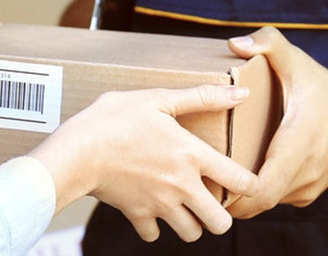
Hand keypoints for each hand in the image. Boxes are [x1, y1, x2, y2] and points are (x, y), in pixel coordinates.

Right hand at [29, 85, 259, 241]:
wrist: (76, 152)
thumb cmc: (114, 119)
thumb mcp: (158, 98)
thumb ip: (202, 97)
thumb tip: (242, 92)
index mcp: (192, 155)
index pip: (240, 181)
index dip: (250, 185)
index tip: (245, 182)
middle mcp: (182, 186)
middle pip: (221, 223)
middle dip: (221, 215)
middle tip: (211, 201)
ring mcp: (160, 205)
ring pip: (192, 234)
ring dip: (192, 224)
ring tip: (184, 207)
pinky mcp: (137, 215)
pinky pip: (154, 235)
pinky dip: (155, 227)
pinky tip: (150, 209)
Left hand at [225, 27, 327, 217]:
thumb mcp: (299, 62)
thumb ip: (269, 44)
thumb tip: (234, 43)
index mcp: (297, 149)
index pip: (260, 192)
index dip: (230, 194)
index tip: (206, 181)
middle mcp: (303, 176)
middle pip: (256, 203)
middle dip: (226, 196)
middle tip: (197, 179)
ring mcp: (306, 189)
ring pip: (264, 203)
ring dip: (240, 195)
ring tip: (210, 176)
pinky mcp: (306, 192)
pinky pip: (275, 198)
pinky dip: (256, 192)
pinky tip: (237, 172)